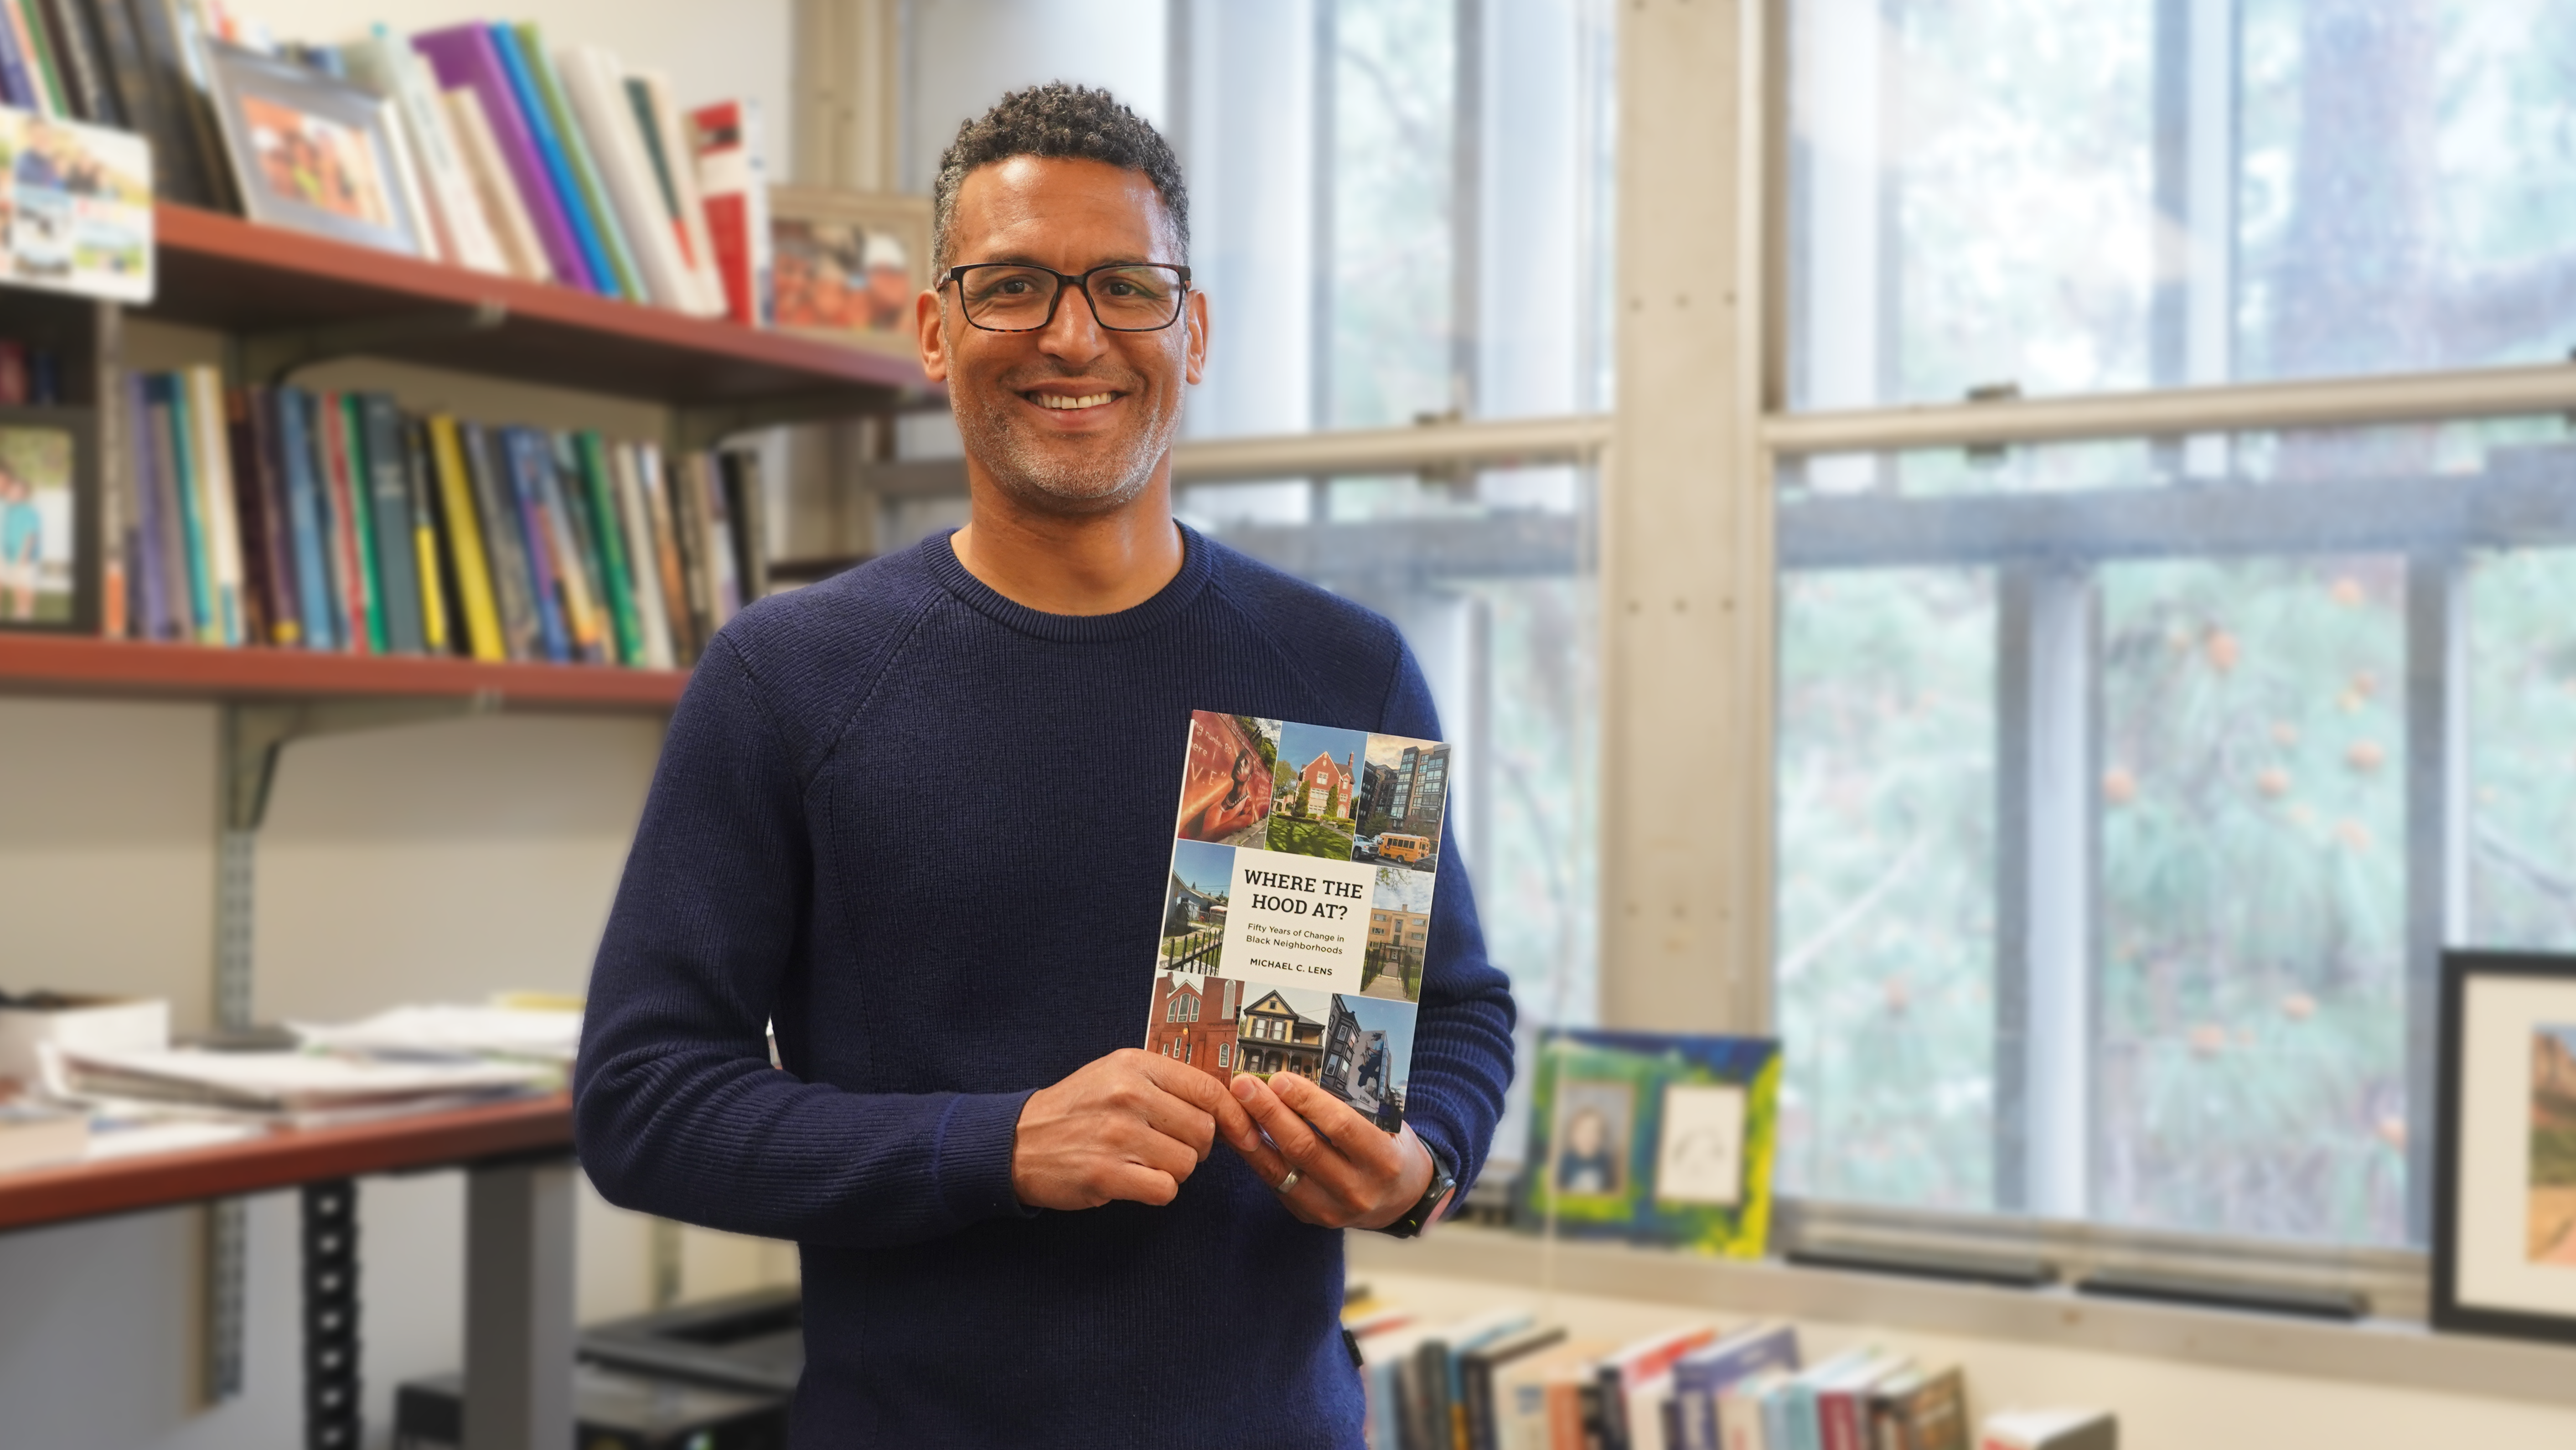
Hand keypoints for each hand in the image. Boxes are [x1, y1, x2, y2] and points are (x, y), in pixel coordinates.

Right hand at [1011, 1049, 1267, 1210]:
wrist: (1017, 1141)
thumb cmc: (1076, 1109)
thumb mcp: (1116, 1075)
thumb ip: (1166, 1082)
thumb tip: (1228, 1101)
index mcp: (1135, 1066)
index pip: (1208, 1089)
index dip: (1235, 1115)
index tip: (1244, 1132)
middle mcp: (1128, 1095)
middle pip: (1204, 1131)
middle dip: (1196, 1147)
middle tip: (1168, 1147)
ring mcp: (1117, 1135)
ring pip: (1187, 1164)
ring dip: (1174, 1171)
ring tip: (1144, 1162)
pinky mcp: (1106, 1173)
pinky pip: (1165, 1190)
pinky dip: (1157, 1191)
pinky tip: (1135, 1181)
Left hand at [1228, 1071, 1439, 1229]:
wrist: (1401, 1199)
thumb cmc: (1392, 1149)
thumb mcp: (1388, 1125)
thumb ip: (1352, 1107)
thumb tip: (1301, 1078)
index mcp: (1383, 1160)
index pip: (1340, 1126)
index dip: (1307, 1101)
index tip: (1281, 1078)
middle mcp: (1358, 1190)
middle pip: (1304, 1147)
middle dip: (1270, 1112)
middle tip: (1244, 1085)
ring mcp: (1331, 1209)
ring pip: (1282, 1168)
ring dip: (1254, 1133)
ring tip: (1235, 1104)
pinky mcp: (1310, 1215)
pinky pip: (1275, 1182)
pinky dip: (1255, 1154)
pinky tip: (1241, 1132)